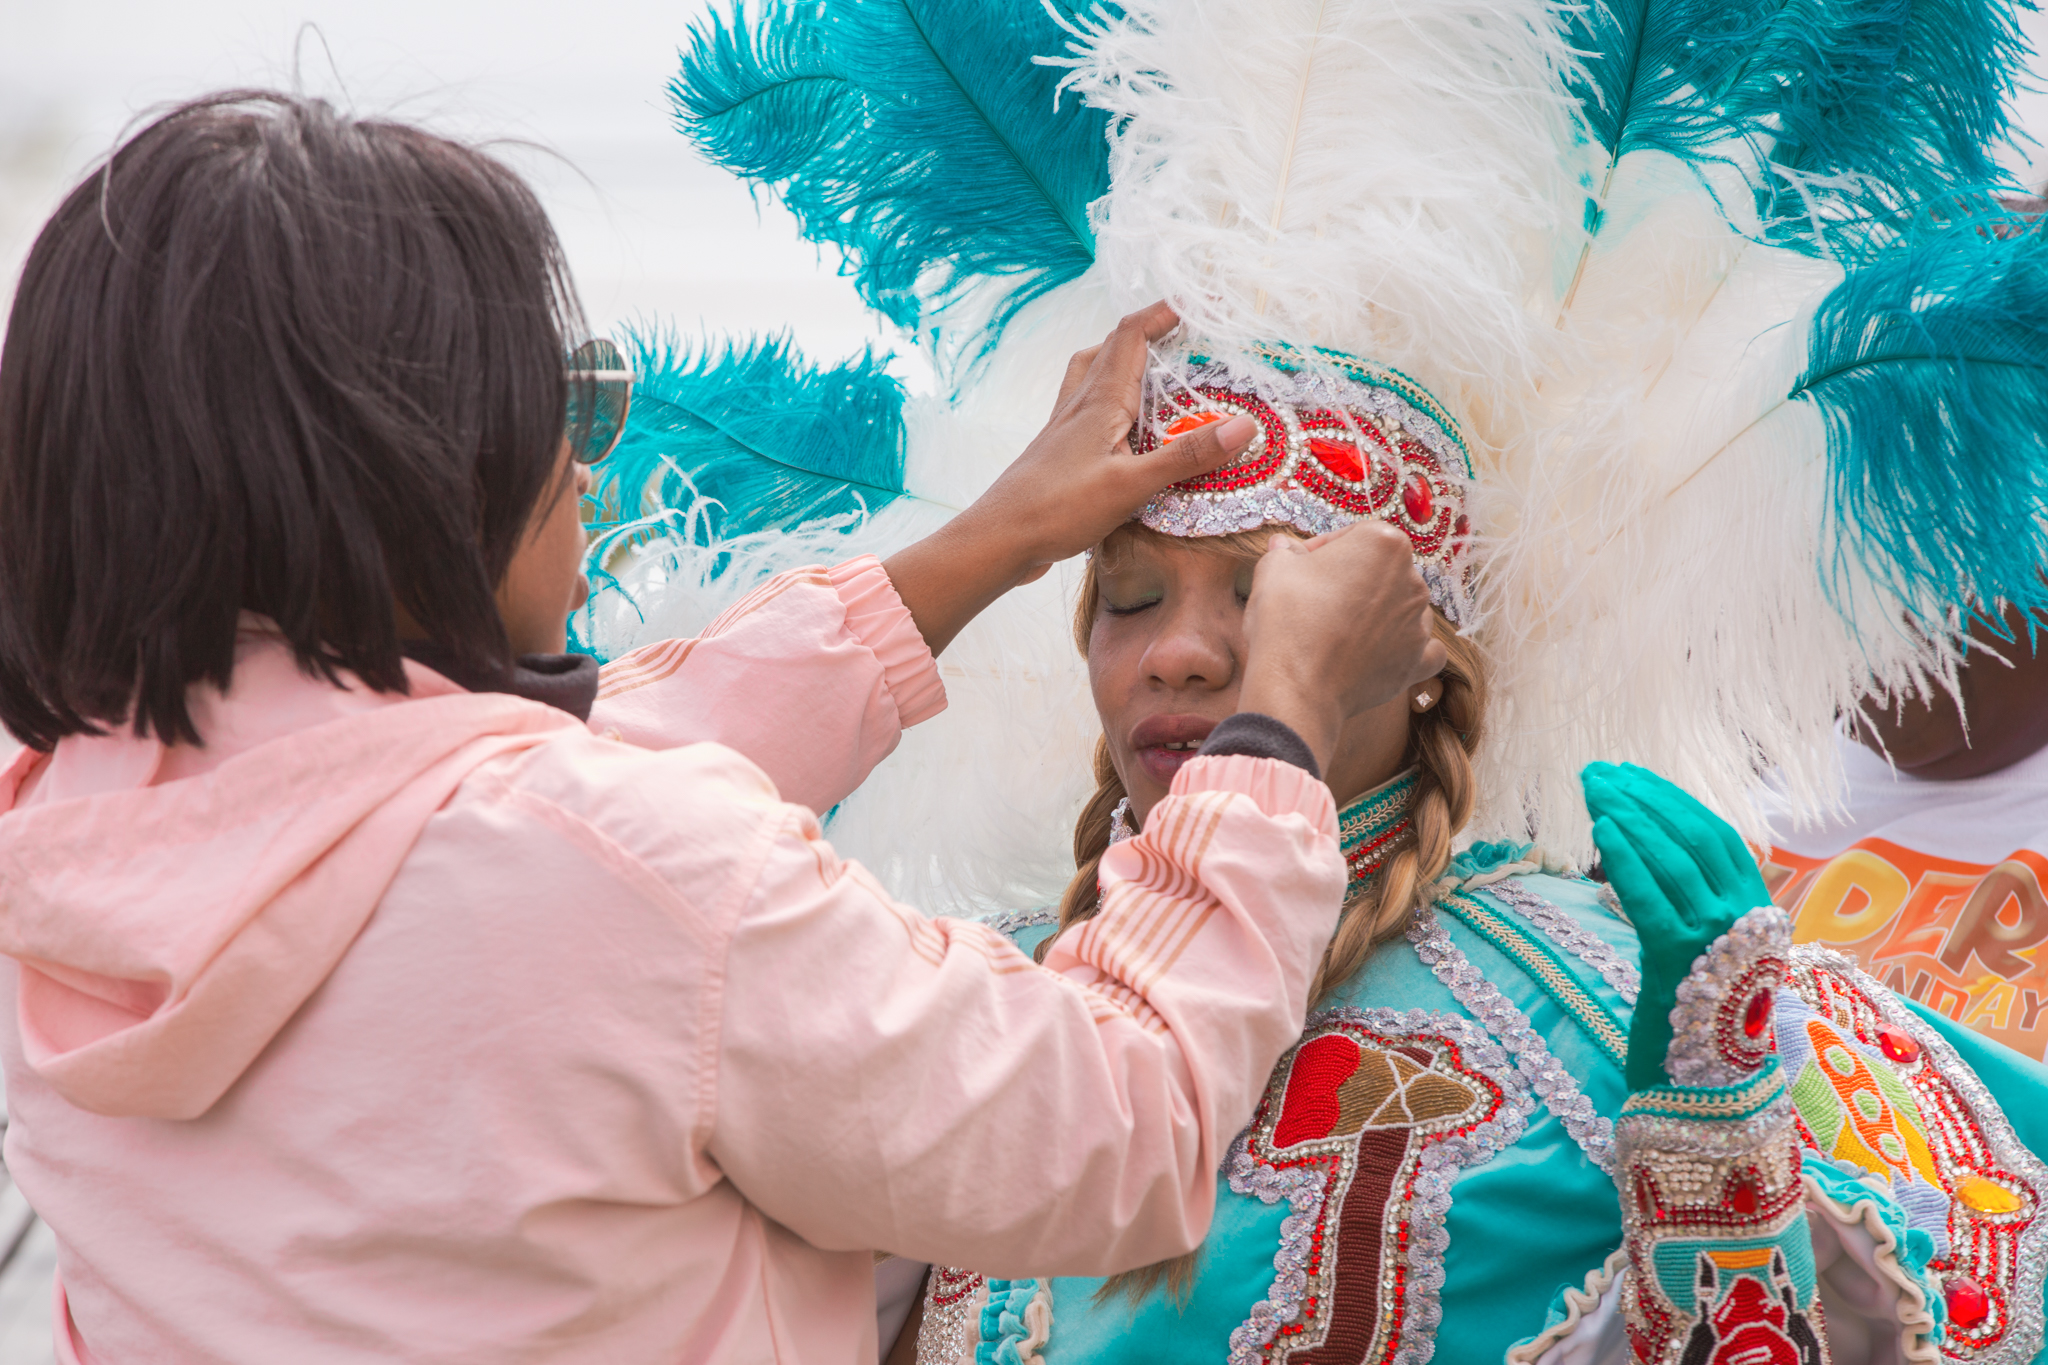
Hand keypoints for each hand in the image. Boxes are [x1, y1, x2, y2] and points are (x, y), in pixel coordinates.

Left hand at [965, 299, 1259, 573]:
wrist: (997, 540)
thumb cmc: (1056, 509)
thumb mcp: (1132, 485)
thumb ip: (1186, 456)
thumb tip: (1245, 425)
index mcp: (1099, 399)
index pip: (1131, 334)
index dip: (1164, 312)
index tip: (1199, 304)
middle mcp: (1079, 404)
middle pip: (1110, 348)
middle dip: (1148, 334)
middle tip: (1182, 339)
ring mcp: (1064, 428)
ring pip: (1092, 376)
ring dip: (1123, 364)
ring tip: (1153, 375)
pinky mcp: (1059, 453)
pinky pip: (1087, 410)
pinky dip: (1111, 403)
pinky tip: (1123, 429)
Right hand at [1237, 521, 1447, 773]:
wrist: (1296, 685)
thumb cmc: (1286, 620)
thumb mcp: (1274, 569)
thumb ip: (1286, 551)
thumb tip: (1284, 548)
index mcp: (1385, 543)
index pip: (1355, 536)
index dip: (1323, 549)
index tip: (1300, 566)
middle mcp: (1412, 579)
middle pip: (1381, 571)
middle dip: (1351, 581)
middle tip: (1314, 599)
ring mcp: (1419, 622)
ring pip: (1403, 607)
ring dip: (1378, 612)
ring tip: (1340, 629)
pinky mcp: (1418, 661)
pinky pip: (1424, 649)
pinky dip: (1406, 648)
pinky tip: (1385, 651)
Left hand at [1583, 761, 1771, 1089]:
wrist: (1707, 1093)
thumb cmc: (1699, 1021)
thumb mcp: (1707, 951)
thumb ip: (1693, 905)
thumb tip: (1652, 852)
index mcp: (1760, 913)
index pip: (1716, 837)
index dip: (1672, 801)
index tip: (1632, 776)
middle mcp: (1747, 921)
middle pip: (1691, 839)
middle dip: (1642, 798)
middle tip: (1598, 773)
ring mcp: (1718, 942)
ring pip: (1670, 861)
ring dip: (1628, 817)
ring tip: (1593, 791)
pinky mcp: (1682, 964)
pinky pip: (1650, 899)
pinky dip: (1626, 860)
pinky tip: (1601, 833)